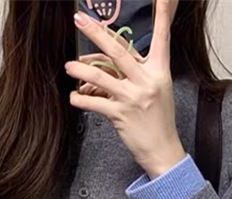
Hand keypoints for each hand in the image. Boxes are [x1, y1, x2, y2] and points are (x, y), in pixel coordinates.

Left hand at [64, 0, 186, 178]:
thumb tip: (111, 61)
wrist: (162, 150)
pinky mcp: (120, 115)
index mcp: (158, 72)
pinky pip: (94, 102)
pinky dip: (80, 99)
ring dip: (80, 70)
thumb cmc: (158, 120)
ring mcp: (132, 98)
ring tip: (69, 67)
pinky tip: (75, 98)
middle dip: (95, 33)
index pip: (161, 38)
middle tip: (78, 19)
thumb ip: (138, 73)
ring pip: (100, 76)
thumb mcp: (157, 90)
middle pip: (117, 51)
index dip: (162, 16)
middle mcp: (146, 81)